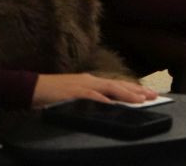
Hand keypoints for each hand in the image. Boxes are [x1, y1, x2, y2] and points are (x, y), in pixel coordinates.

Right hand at [32, 74, 155, 107]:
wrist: (32, 87)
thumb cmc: (53, 93)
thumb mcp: (76, 94)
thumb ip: (91, 96)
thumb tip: (106, 104)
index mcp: (92, 81)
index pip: (117, 84)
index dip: (134, 89)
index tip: (148, 94)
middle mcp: (90, 81)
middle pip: (118, 85)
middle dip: (137, 91)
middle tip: (153, 96)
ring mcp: (82, 86)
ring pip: (109, 89)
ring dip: (125, 94)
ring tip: (139, 100)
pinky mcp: (73, 93)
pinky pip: (90, 96)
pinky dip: (102, 100)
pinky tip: (112, 104)